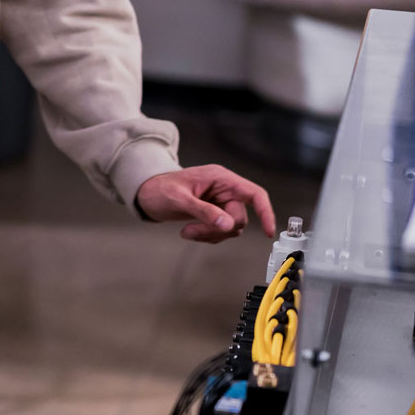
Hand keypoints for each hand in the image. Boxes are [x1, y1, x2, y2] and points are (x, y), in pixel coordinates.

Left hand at [137, 165, 277, 243]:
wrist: (145, 194)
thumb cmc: (159, 189)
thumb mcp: (179, 199)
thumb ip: (204, 212)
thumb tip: (227, 224)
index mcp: (221, 178)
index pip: (254, 194)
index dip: (265, 212)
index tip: (269, 231)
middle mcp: (224, 189)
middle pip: (240, 216)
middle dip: (219, 229)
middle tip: (193, 231)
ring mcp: (219, 203)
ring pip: (230, 227)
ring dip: (211, 234)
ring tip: (187, 231)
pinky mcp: (213, 214)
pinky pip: (221, 231)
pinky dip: (207, 236)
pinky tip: (190, 231)